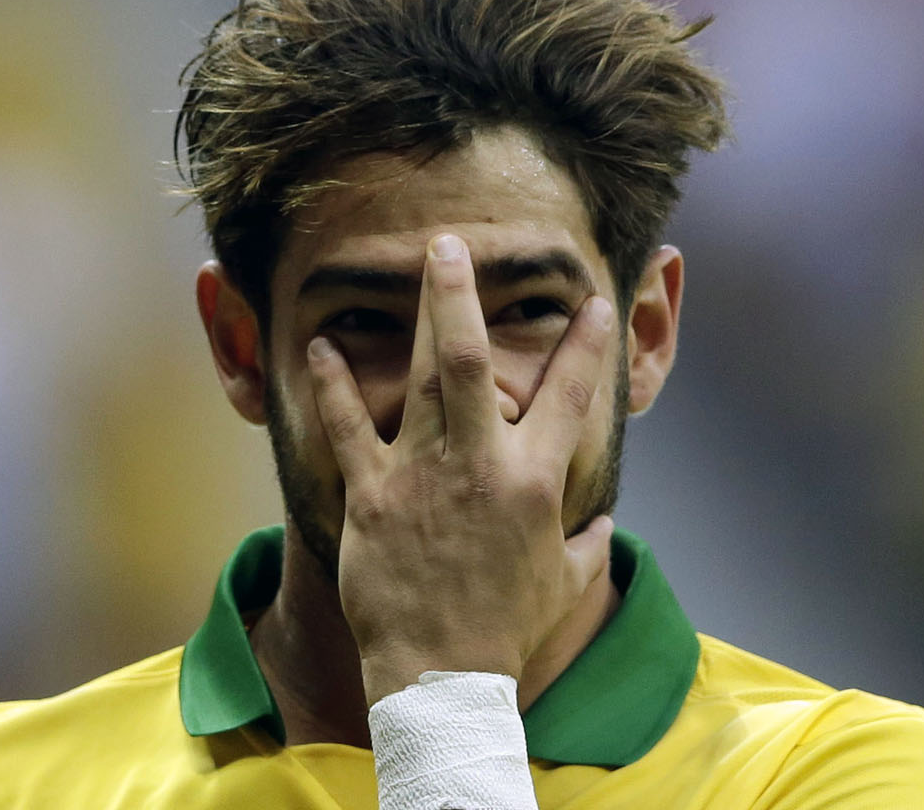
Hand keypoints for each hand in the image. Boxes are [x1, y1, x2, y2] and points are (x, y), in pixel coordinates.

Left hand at [307, 233, 617, 705]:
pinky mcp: (372, 496)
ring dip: (419, 315)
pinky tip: (320, 345)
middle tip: (452, 245)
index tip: (595, 301)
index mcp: (535, 480)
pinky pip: (349, 428)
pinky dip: (335, 384)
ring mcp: (422, 474)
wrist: (443, 678)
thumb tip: (604, 528)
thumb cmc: (507, 633)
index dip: (589, 345)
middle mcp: (481, 462)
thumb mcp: (565, 586)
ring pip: (422, 375)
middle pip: (476, 358)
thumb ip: (588, 547)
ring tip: (416, 263)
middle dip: (463, 296)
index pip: (572, 395)